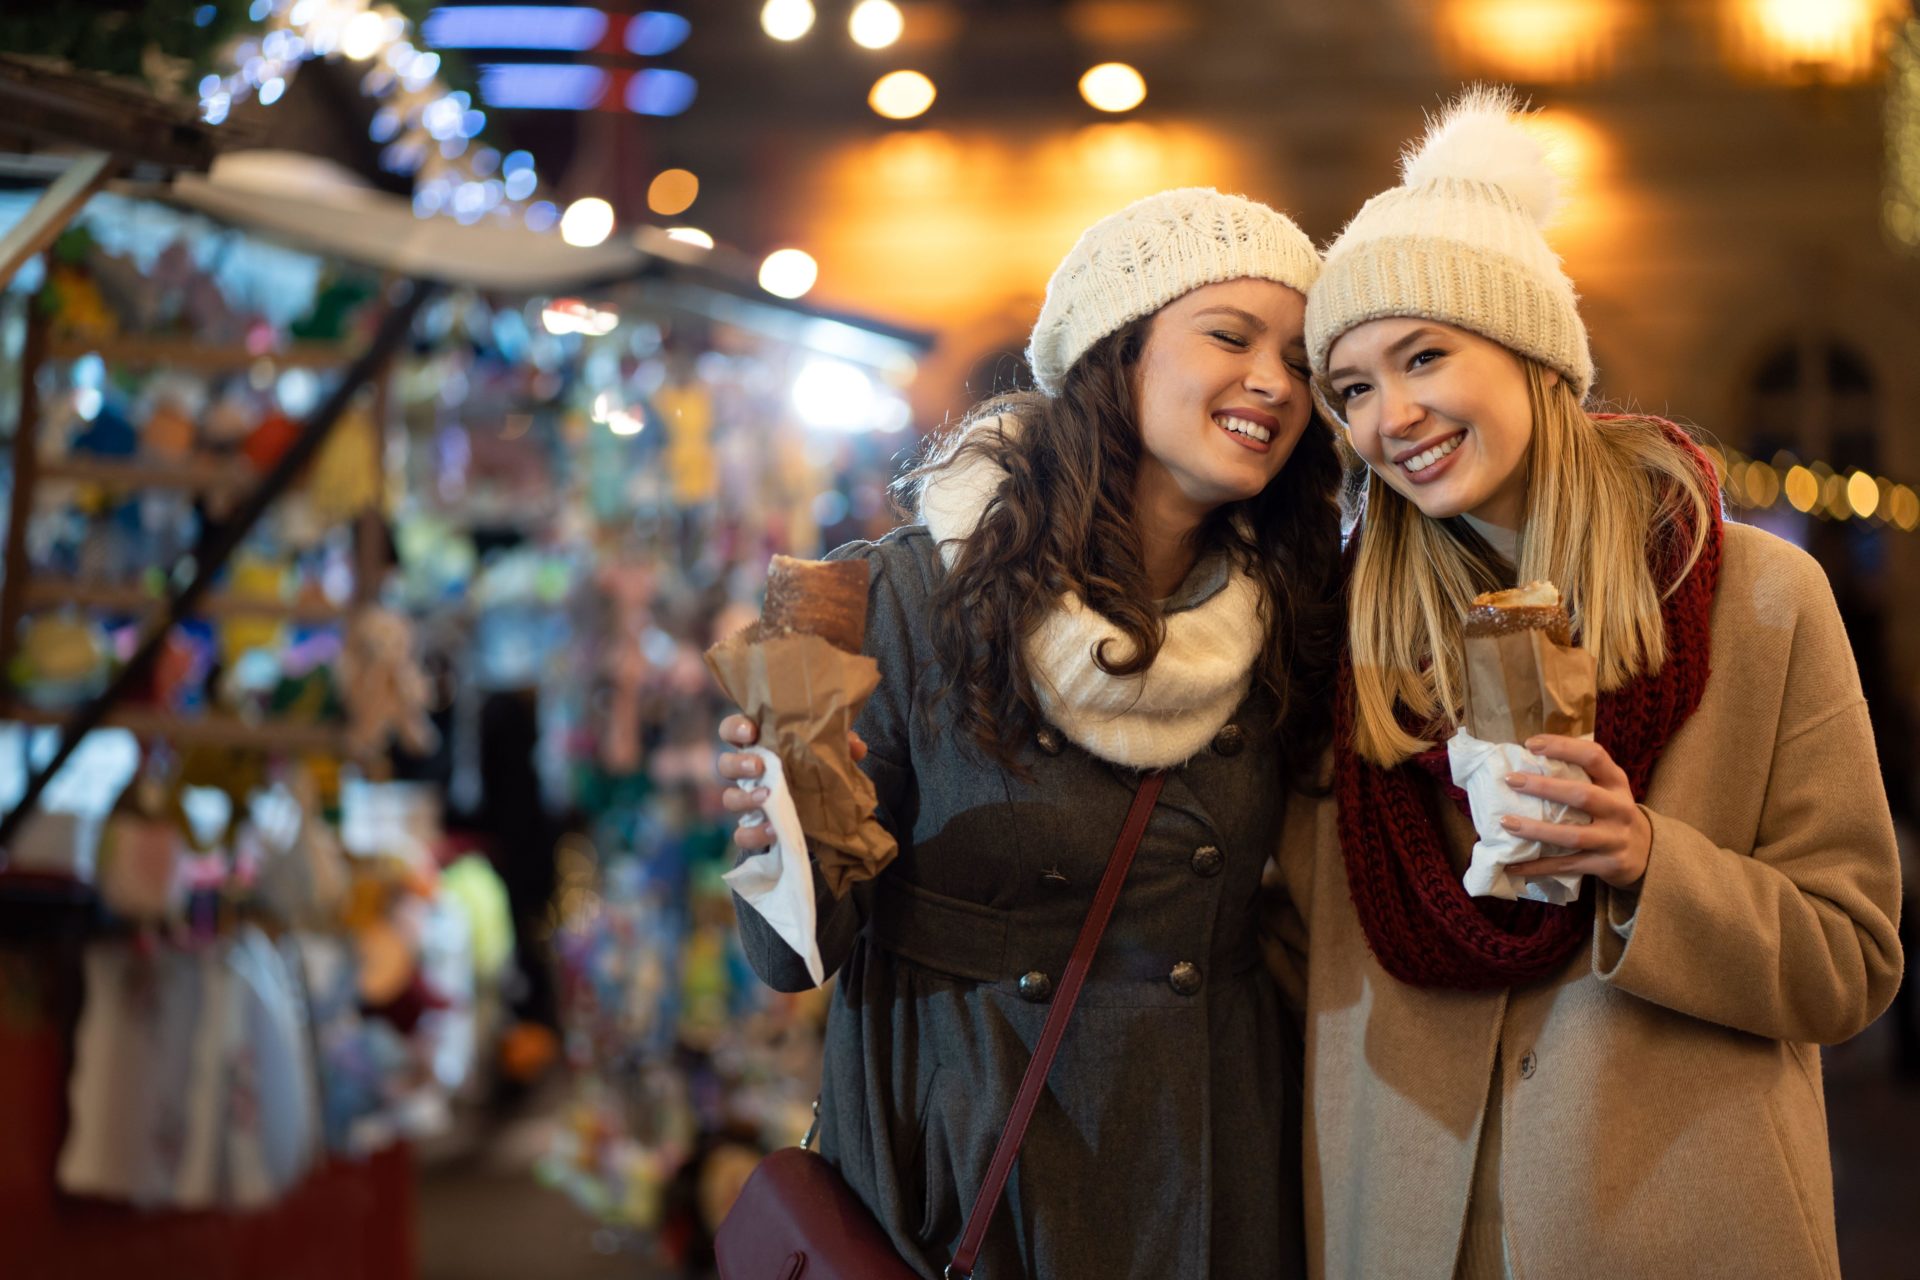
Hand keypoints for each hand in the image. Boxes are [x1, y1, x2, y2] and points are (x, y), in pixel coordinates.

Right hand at [716, 714, 866, 851]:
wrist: (822, 810)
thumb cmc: (817, 769)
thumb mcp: (830, 753)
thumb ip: (841, 745)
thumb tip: (856, 746)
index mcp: (759, 746)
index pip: (732, 730)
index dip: (734, 728)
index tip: (750, 731)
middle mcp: (747, 772)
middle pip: (724, 764)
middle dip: (738, 764)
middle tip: (758, 766)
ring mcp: (748, 801)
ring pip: (728, 799)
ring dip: (744, 798)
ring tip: (767, 797)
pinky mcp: (754, 828)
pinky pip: (741, 834)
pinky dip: (754, 833)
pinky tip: (773, 830)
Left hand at [1500, 734, 1651, 890]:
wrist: (1647, 853)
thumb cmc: (1612, 812)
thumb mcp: (1608, 789)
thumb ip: (1579, 775)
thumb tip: (1525, 760)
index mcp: (1616, 782)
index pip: (1594, 756)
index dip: (1563, 747)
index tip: (1531, 744)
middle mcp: (1619, 808)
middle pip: (1582, 795)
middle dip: (1544, 787)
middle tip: (1511, 780)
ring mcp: (1615, 839)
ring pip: (1572, 835)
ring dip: (1536, 830)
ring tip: (1506, 823)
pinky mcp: (1607, 865)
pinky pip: (1567, 866)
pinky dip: (1538, 866)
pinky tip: (1512, 865)